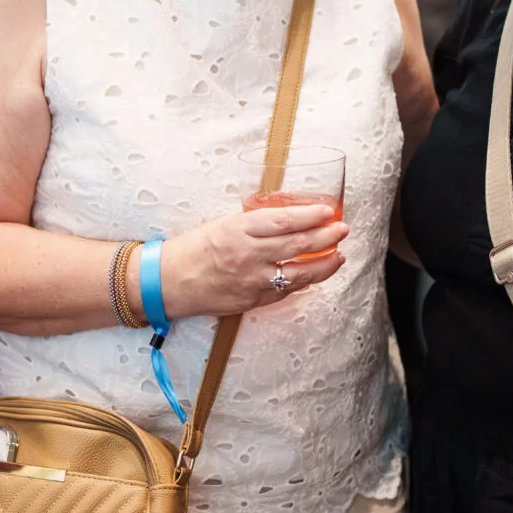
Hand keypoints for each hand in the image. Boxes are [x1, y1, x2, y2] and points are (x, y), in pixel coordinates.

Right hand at [160, 203, 349, 317]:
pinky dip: (303, 281)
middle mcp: (248, 254)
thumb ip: (255, 223)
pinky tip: (314, 273)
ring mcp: (252, 280)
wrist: (169, 282)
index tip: (328, 212)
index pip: (284, 221)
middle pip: (298, 245)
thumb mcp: (223, 224)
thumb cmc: (194, 248)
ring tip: (339, 255)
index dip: (311, 216)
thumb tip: (289, 218)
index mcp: (239, 229)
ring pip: (299, 273)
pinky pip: (285, 291)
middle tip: (342, 230)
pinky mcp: (253, 300)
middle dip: (326, 237)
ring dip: (324, 264)